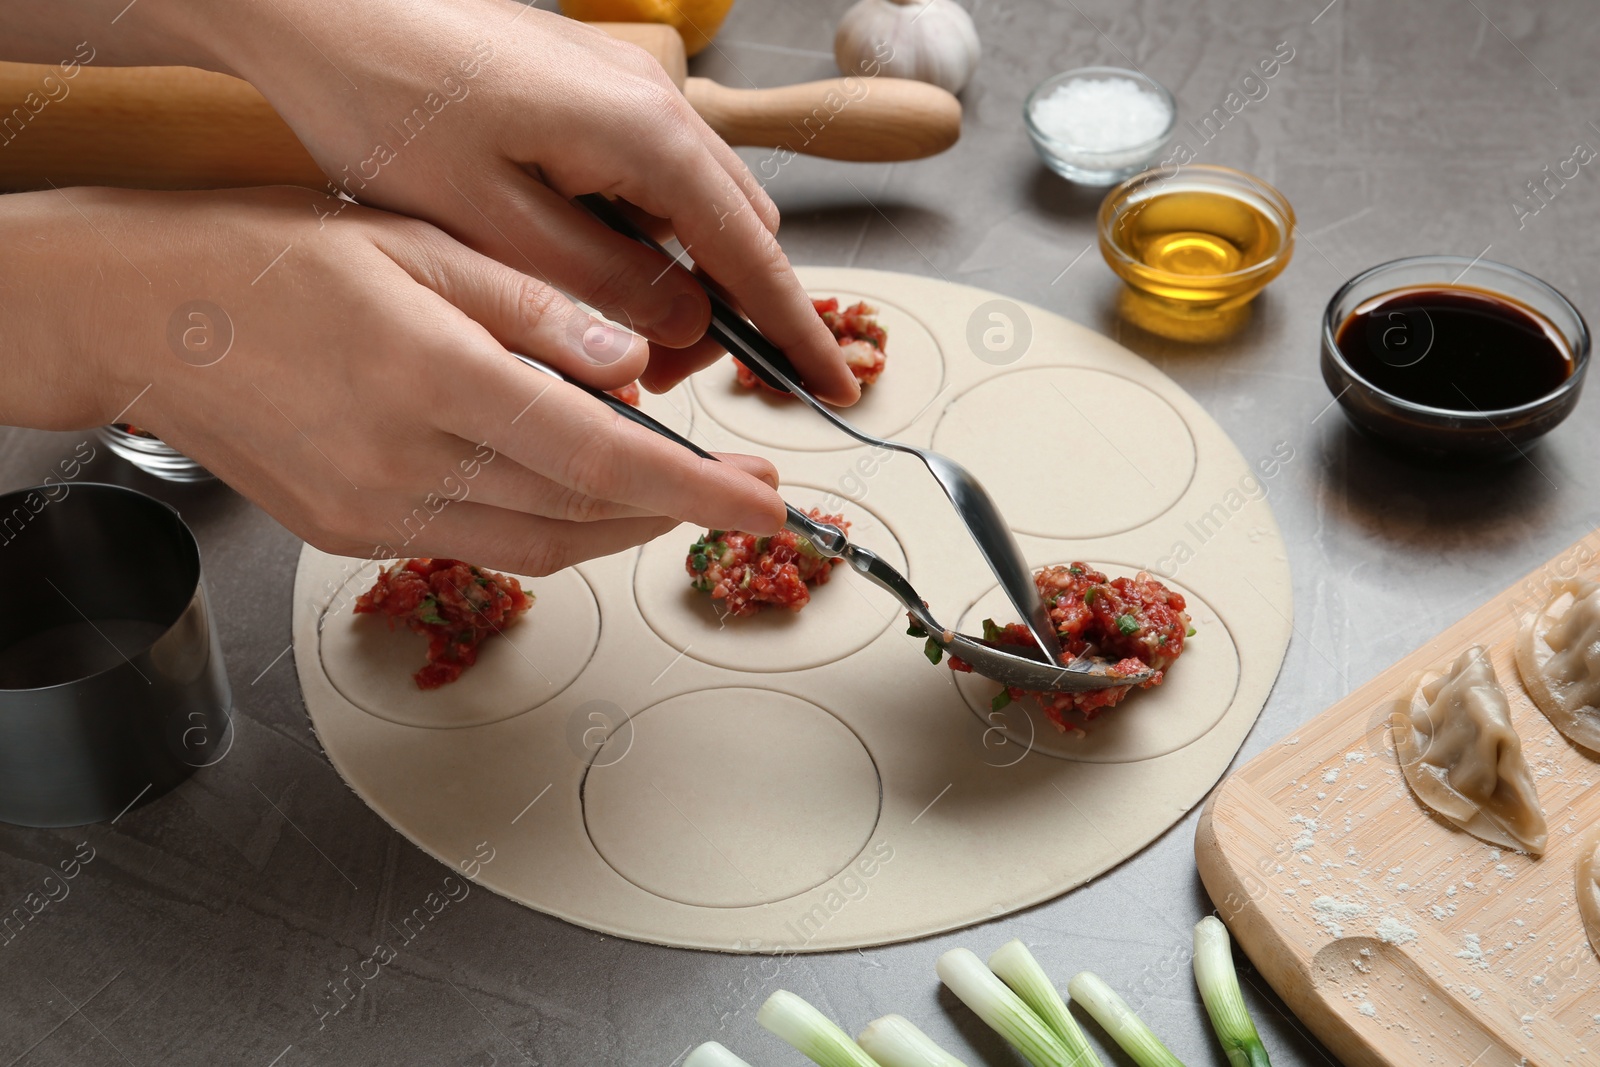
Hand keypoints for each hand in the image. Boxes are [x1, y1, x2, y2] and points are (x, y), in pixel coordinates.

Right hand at [0, 186, 786, 573]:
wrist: (140, 317)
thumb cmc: (272, 260)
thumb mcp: (416, 244)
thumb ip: (535, 308)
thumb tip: (633, 362)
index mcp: (433, 377)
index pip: (600, 454)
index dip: (697, 490)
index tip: (766, 504)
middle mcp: (407, 463)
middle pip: (582, 513)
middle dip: (677, 510)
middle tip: (742, 491)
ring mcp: (376, 513)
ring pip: (539, 546)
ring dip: (620, 528)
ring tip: (675, 493)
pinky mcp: (352, 536)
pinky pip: (480, 546)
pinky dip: (546, 527)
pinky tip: (576, 493)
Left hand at [164, 0, 859, 403]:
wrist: (322, 8)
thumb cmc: (390, 105)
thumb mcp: (496, 223)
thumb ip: (604, 283)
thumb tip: (687, 330)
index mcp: (648, 139)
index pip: (754, 257)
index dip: (797, 333)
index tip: (835, 387)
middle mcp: (658, 107)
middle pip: (739, 233)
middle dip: (721, 318)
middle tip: (653, 383)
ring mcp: (629, 93)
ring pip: (697, 209)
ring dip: (678, 282)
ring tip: (607, 333)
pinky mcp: (594, 93)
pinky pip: (652, 180)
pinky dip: (644, 239)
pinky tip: (583, 269)